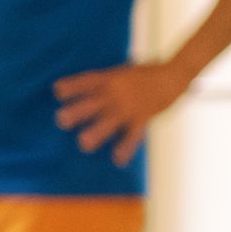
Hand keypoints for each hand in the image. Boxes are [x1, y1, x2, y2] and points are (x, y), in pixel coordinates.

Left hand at [53, 61, 192, 166]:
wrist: (173, 75)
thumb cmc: (145, 73)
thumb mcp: (122, 71)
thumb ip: (105, 80)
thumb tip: (86, 86)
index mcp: (110, 80)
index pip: (87, 81)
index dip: (72, 86)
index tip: (57, 91)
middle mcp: (116, 94)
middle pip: (92, 104)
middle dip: (76, 113)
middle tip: (61, 121)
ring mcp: (128, 108)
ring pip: (109, 122)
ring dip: (96, 133)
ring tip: (83, 144)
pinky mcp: (142, 119)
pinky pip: (133, 136)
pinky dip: (126, 148)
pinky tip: (118, 160)